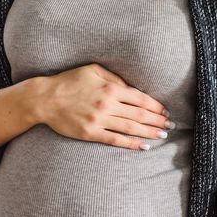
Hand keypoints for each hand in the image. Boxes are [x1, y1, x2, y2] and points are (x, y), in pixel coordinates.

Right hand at [31, 63, 172, 150]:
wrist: (45, 99)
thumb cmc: (69, 81)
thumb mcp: (93, 70)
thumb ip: (114, 77)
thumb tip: (132, 87)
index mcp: (110, 88)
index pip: (140, 99)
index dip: (155, 106)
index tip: (165, 111)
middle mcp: (107, 104)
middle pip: (139, 115)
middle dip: (158, 120)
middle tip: (171, 125)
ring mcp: (99, 120)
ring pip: (130, 128)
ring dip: (149, 132)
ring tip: (162, 135)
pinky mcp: (90, 133)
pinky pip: (115, 139)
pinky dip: (131, 144)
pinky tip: (143, 146)